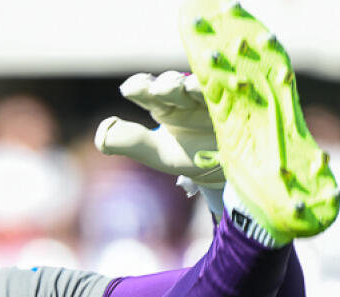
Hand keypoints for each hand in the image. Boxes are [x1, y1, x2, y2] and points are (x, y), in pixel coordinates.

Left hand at [94, 71, 224, 188]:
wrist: (227, 169)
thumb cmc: (189, 157)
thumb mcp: (159, 154)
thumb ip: (131, 142)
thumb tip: (101, 135)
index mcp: (163, 105)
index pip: (145, 90)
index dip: (139, 87)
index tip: (131, 89)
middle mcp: (185, 95)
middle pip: (173, 84)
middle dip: (167, 84)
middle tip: (162, 88)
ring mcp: (212, 97)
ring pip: (202, 85)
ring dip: (196, 84)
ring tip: (192, 87)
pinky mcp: (238, 103)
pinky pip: (233, 92)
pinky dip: (230, 87)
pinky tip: (229, 87)